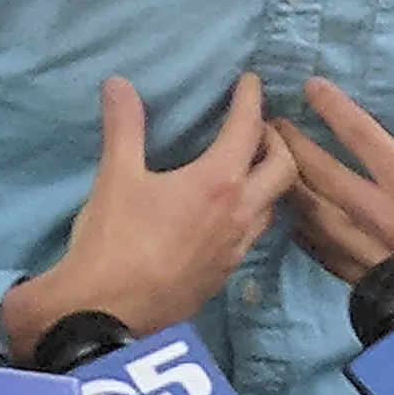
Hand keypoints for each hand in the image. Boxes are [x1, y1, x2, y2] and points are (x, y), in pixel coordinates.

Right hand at [3, 73, 296, 354]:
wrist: (109, 313)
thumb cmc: (115, 240)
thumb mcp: (116, 176)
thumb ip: (124, 127)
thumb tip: (119, 84)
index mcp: (218, 183)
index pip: (248, 130)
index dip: (250, 100)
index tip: (250, 81)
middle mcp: (240, 215)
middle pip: (284, 170)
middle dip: (276, 142)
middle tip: (257, 127)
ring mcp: (236, 249)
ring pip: (272, 206)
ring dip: (269, 179)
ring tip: (247, 166)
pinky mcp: (224, 275)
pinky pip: (253, 234)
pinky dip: (251, 210)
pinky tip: (226, 212)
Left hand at [272, 68, 393, 287]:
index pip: (363, 138)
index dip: (333, 108)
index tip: (310, 86)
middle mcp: (384, 218)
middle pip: (323, 176)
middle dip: (293, 145)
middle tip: (271, 123)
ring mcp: (371, 252)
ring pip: (315, 214)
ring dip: (290, 185)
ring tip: (268, 162)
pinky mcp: (366, 280)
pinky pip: (321, 251)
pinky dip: (302, 228)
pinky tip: (290, 215)